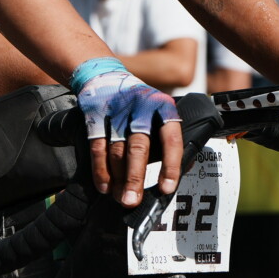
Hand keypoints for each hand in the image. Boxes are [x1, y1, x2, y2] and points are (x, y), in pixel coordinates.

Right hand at [70, 58, 182, 206]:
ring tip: (120, 198)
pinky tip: (104, 186)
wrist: (105, 76)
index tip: (167, 188)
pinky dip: (100, 169)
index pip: (171, 138)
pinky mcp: (95, 114)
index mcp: (163, 107)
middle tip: (132, 201)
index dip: (170, 165)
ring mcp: (116, 110)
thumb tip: (183, 171)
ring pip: (116, 149)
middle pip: (139, 146)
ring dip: (117, 178)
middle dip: (135, 177)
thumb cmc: (140, 104)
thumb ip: (169, 138)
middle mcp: (140, 107)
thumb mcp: (160, 112)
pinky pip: (96, 146)